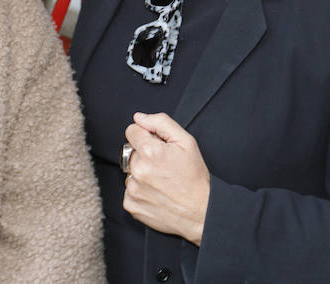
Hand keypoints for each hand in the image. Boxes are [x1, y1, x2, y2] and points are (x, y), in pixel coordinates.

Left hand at [122, 112, 210, 244]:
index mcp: (150, 151)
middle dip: (144, 155)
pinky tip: (156, 193)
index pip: (131, 131)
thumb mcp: (186, 141)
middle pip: (131, 152)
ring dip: (141, 173)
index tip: (157, 144)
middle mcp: (137, 170)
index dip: (146, 135)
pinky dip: (140, 191)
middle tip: (164, 165)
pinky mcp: (131, 205)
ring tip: (161, 181)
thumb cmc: (194, 176)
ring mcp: (133, 190)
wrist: (200, 211)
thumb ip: (161, 123)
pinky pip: (129, 191)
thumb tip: (139, 118)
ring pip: (129, 171)